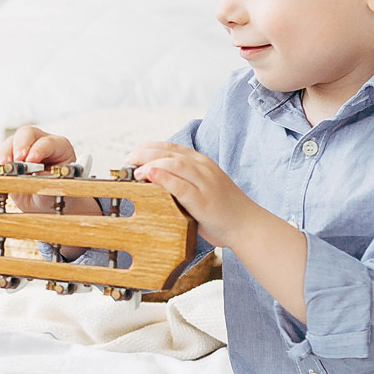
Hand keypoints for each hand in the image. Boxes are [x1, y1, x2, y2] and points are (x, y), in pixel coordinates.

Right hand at [0, 125, 76, 213]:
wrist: (45, 205)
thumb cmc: (56, 195)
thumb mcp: (56, 190)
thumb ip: (46, 181)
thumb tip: (30, 174)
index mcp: (61, 148)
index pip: (49, 142)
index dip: (39, 150)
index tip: (31, 160)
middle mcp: (42, 144)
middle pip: (28, 133)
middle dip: (21, 145)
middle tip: (17, 159)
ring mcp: (25, 148)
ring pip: (13, 140)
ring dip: (6, 152)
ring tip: (4, 165)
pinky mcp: (11, 157)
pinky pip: (3, 153)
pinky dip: (0, 160)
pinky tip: (1, 168)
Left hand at [127, 142, 260, 247]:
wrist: (246, 225)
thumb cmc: (221, 209)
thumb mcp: (200, 188)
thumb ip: (180, 181)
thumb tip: (150, 180)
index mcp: (201, 163)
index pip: (171, 147)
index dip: (148, 148)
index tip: (132, 155)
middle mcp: (203, 168)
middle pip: (169, 152)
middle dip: (144, 153)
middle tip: (127, 161)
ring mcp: (204, 183)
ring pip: (174, 164)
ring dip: (151, 163)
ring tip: (135, 170)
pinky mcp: (203, 200)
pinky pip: (180, 185)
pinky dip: (163, 178)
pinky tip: (149, 175)